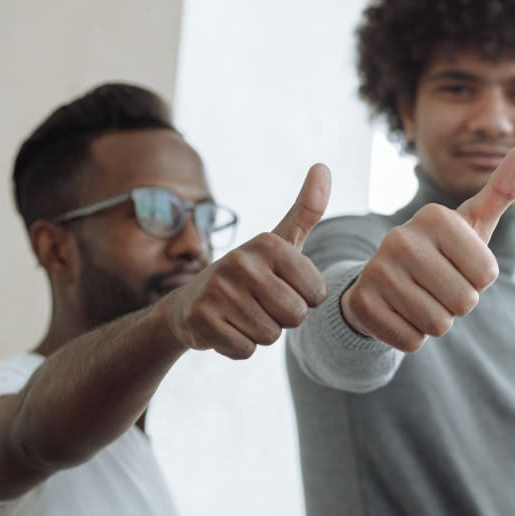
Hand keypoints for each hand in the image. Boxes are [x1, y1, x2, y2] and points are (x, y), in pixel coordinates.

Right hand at [162, 163, 330, 358]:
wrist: (190, 303)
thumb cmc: (250, 273)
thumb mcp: (280, 241)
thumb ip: (307, 209)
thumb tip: (324, 165)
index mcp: (268, 243)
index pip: (316, 295)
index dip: (303, 300)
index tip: (279, 286)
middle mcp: (241, 261)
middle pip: (295, 316)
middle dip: (283, 319)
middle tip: (259, 303)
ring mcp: (218, 290)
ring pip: (270, 336)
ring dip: (260, 333)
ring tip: (241, 314)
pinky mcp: (202, 320)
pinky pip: (245, 350)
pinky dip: (238, 346)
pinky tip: (225, 327)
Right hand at [342, 144, 514, 351]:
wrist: (383, 280)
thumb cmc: (443, 251)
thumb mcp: (473, 222)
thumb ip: (503, 189)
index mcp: (434, 216)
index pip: (487, 275)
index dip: (479, 280)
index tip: (460, 266)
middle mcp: (401, 238)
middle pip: (464, 302)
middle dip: (459, 303)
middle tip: (439, 286)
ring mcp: (377, 270)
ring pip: (438, 324)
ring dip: (436, 320)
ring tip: (421, 298)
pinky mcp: (363, 304)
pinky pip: (412, 340)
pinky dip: (413, 335)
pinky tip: (401, 312)